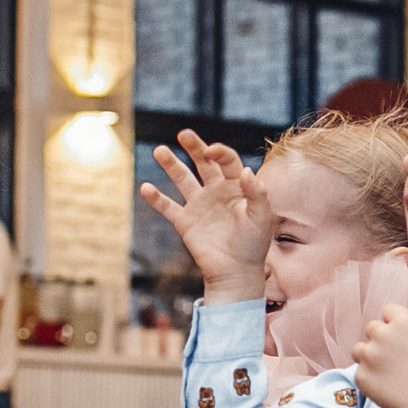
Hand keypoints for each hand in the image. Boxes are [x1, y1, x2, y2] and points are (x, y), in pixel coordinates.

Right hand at [139, 131, 272, 302]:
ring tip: (159, 150)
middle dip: (194, 147)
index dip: (219, 152)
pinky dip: (156, 198)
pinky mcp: (185, 222)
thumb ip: (257, 193)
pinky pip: (167, 207)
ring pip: (182, 179)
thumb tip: (246, 170)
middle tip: (184, 134)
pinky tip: (145, 188)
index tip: (211, 151)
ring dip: (171, 164)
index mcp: (236, 187)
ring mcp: (199, 206)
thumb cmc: (253, 246)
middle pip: (203, 163)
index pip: (227, 161)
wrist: (236, 273)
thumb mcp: (261, 217)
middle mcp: (216, 192)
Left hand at [352, 305, 407, 407]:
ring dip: (369, 356)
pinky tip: (384, 385)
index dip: (393, 323)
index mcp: (403, 322)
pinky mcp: (360, 374)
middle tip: (393, 357)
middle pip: (372, 328)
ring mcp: (369, 355)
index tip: (399, 337)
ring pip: (359, 348)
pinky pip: (359, 370)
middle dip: (380, 339)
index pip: (388, 311)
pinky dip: (368, 377)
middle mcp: (382, 334)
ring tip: (385, 371)